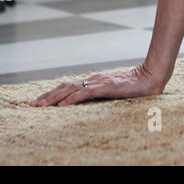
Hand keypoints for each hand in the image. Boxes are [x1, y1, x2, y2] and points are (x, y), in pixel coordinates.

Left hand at [28, 65, 163, 106]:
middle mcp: (93, 80)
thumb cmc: (136, 86)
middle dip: (47, 97)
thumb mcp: (115, 90)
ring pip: (70, 90)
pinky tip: (61, 106)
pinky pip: (84, 94)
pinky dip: (71, 100)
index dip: (52, 93)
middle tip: (32, 105)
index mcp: (94, 81)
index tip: (39, 102)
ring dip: (53, 99)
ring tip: (40, 106)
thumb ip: (103, 93)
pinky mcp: (105, 88)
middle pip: (64, 87)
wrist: (151, 77)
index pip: (68, 87)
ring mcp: (98, 83)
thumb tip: (91, 98)